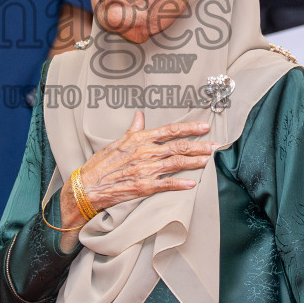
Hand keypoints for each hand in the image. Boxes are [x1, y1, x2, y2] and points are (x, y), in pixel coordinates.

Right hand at [66, 112, 216, 218]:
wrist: (87, 186)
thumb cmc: (101, 164)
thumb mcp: (117, 141)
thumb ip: (133, 129)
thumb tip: (140, 115)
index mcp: (139, 139)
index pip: (169, 130)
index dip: (189, 128)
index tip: (204, 126)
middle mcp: (145, 152)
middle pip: (178, 146)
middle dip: (200, 145)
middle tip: (216, 145)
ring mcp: (145, 170)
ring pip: (176, 163)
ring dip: (196, 161)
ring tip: (210, 160)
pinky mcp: (143, 187)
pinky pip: (166, 184)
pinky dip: (180, 183)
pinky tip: (192, 183)